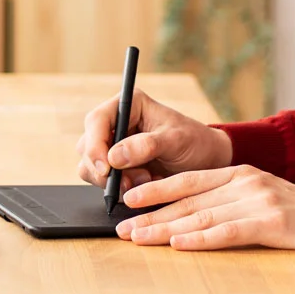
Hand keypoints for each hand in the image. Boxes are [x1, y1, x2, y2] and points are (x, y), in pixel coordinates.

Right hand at [75, 89, 231, 193]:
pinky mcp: (116, 166)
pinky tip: (143, 185)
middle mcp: (116, 123)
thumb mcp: (176, 140)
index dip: (95, 144)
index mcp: (129, 105)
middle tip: (130, 182)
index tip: (106, 167)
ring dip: (114, 181)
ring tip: (145, 180)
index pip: (96, 121)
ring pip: (91, 166)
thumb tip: (114, 156)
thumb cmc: (195, 142)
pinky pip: (103, 181)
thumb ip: (146, 146)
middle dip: (105, 169)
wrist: (207, 162)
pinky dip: (119, 188)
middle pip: (87, 146)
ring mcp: (114, 145)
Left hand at [115, 165, 294, 269]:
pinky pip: (229, 232)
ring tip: (141, 238)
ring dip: (167, 228)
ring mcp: (259, 201)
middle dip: (152, 214)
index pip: (188, 181)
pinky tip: (180, 243)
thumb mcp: (260, 198)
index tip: (129, 201)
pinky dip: (201, 239)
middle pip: (189, 200)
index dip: (156, 190)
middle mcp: (245, 182)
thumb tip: (186, 219)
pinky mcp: (273, 224)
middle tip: (123, 227)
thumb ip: (228, 203)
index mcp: (239, 174)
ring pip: (202, 215)